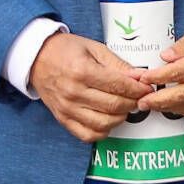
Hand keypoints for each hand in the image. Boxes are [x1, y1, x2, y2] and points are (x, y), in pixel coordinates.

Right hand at [29, 31, 147, 141]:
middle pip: (114, 106)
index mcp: (82, 71)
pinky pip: (88, 135)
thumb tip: (140, 77)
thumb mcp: (94, 48)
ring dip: (121, 117)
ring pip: (104, 123)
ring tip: (124, 106)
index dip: (138, 89)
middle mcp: (74, 92)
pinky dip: (103, 131)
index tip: (147, 88)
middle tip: (139, 97)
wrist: (36, 58)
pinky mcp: (63, 119)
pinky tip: (107, 119)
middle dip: (133, 102)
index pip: (119, 86)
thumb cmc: (66, 50)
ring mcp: (67, 108)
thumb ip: (118, 65)